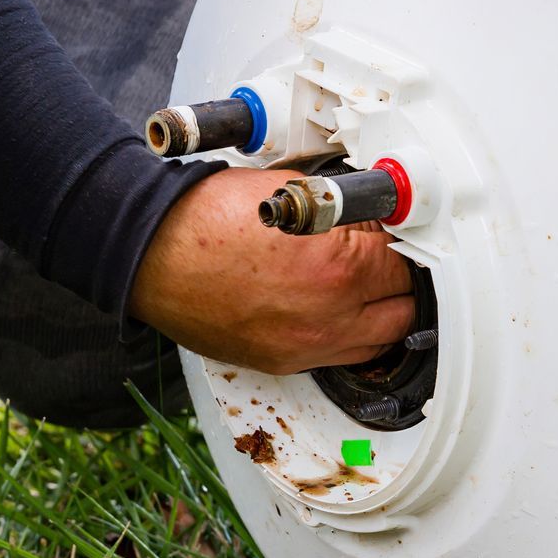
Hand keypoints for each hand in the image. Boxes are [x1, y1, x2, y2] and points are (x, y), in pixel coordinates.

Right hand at [130, 168, 416, 374]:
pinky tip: (333, 312)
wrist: (151, 254)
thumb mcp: (291, 193)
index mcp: (339, 269)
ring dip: (381, 316)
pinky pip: (337, 358)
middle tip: (387, 261)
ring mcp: (305, 348)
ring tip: (367, 290)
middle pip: (403, 311)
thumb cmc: (205, 220)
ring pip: (377, 344)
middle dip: (400, 282)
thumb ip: (342, 210)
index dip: (402, 242)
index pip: (406, 262)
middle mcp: (329, 319)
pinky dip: (346, 337)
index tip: (392, 233)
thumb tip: (368, 218)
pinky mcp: (282, 363)